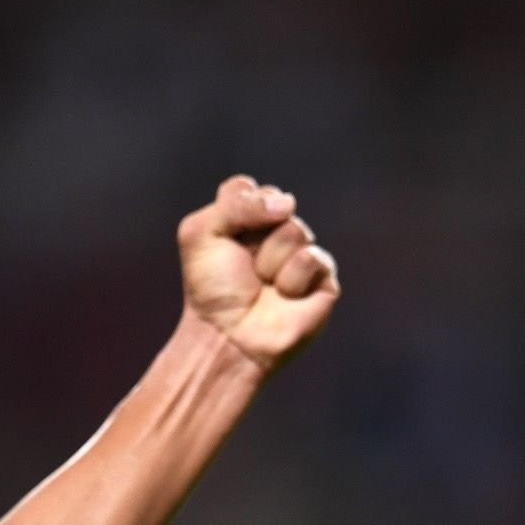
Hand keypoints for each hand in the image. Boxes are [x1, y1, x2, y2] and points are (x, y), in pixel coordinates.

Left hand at [177, 175, 339, 372]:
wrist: (228, 336)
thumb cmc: (212, 290)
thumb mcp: (201, 234)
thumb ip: (236, 202)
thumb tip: (289, 204)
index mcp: (244, 221)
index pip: (249, 187)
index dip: (237, 208)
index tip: (224, 237)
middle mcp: (274, 234)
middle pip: (277, 203)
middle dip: (254, 236)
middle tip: (243, 267)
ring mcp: (300, 254)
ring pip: (295, 230)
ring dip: (269, 261)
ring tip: (263, 286)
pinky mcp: (323, 279)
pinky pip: (312, 257)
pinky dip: (291, 279)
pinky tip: (284, 297)